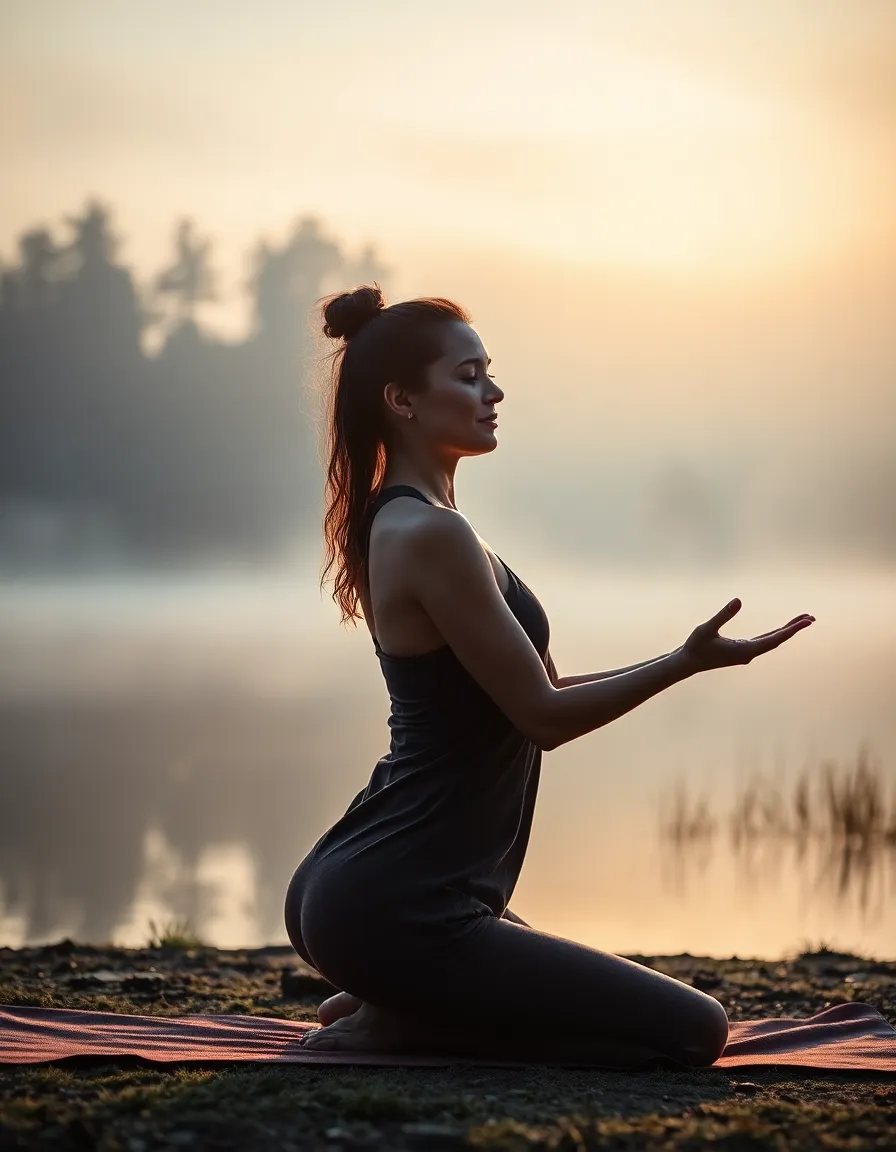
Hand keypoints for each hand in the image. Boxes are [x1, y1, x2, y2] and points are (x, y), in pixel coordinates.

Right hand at [679, 598, 814, 673]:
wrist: (687, 663)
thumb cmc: (695, 646)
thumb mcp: (707, 628)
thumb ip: (723, 615)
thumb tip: (738, 601)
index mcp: (745, 650)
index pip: (775, 638)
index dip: (792, 629)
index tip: (807, 622)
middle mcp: (749, 653)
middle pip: (777, 639)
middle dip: (794, 629)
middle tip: (811, 618)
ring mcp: (746, 653)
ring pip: (772, 640)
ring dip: (786, 630)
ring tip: (802, 621)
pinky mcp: (742, 651)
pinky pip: (764, 641)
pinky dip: (776, 634)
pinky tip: (781, 630)